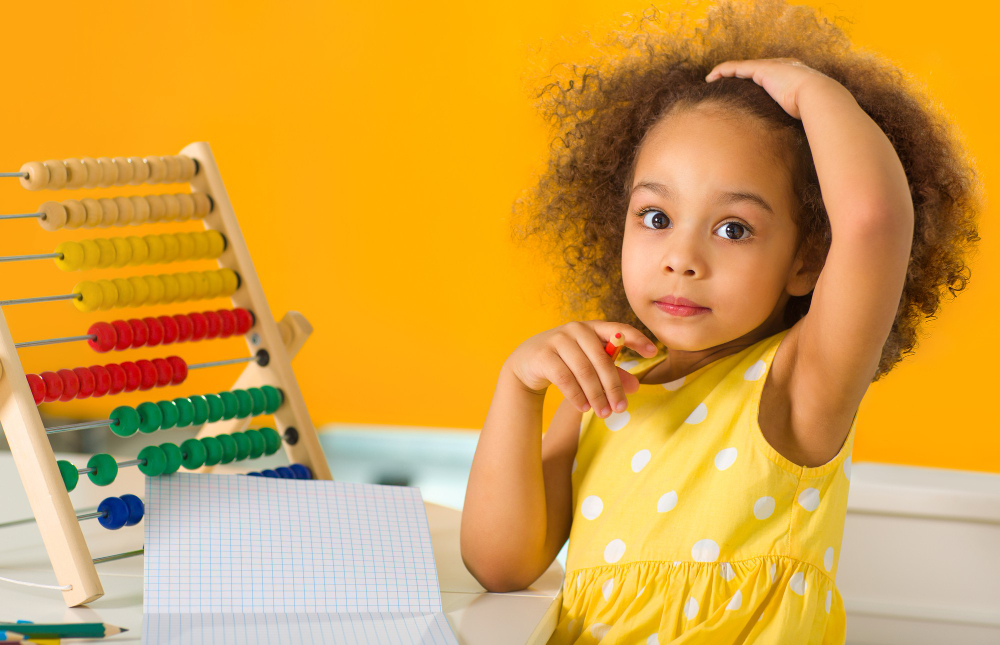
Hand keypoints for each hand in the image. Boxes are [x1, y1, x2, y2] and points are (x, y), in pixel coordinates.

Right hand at [506, 321, 658, 417]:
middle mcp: (576, 329)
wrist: (526, 363)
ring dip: (596, 395)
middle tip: (621, 408)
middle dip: (613, 387)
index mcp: (592, 328)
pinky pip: (565, 379)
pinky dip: (577, 396)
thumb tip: (636, 387)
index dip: (637, 339)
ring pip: (584, 372)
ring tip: (603, 413)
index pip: (618, 329)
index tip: (654, 353)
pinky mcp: (544, 355)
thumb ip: (612, 373)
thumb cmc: (565, 361)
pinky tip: (584, 407)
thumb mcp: (589, 364)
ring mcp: (558, 340)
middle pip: (602, 360)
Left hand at [705, 57, 842, 119]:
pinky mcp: (762, 68)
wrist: (818, 96)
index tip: (740, 91)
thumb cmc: (813, 111)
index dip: (751, 81)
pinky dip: (723, 70)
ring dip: (724, 72)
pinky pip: (736, 67)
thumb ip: (796, 121)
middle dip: (736, 74)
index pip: (766, 77)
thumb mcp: (802, 115)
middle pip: (752, 69)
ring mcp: (771, 66)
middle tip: (721, 84)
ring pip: (741, 66)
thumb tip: (797, 141)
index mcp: (791, 77)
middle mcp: (780, 67)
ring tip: (711, 80)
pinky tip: (711, 77)